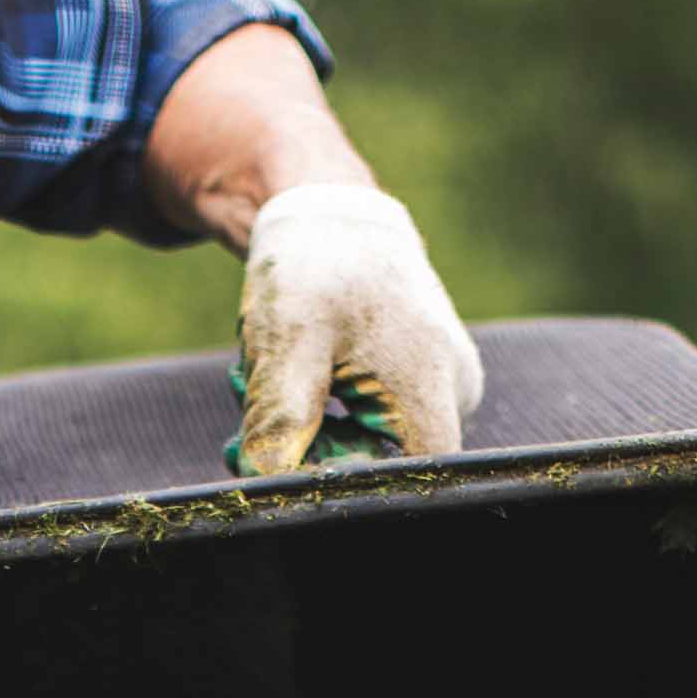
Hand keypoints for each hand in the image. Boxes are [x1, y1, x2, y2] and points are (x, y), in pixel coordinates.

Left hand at [136, 26, 483, 475]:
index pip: (405, 482)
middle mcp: (453, 393)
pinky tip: (289, 371)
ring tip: (256, 376)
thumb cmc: (315, 267)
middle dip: (306, 450)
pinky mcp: (419, 380)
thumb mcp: (286, 344)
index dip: (343, 487)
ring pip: (368, 444)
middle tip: (243, 414)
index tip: (282, 461)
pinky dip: (320, 411)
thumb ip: (278, 421)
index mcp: (433, 389)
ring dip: (305, 427)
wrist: (328, 211)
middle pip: (380, 465)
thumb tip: (263, 483)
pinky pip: (369, 422)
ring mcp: (441, 384)